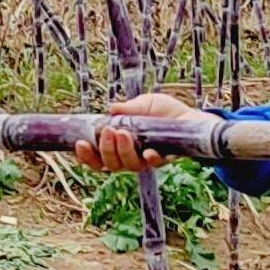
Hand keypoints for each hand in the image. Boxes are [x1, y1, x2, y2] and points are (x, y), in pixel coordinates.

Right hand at [81, 91, 205, 177]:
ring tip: (124, 133)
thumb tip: (111, 109)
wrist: (189, 115)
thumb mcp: (144, 104)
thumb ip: (127, 108)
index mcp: (118, 145)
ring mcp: (145, 160)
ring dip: (122, 151)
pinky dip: (150, 159)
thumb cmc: (163, 111)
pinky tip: (148, 152)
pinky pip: (153, 164)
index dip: (86, 156)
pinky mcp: (163, 159)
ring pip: (128, 166)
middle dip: (106, 149)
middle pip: (110, 164)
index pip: (97, 157)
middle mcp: (129, 156)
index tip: (80, 143)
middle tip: (108, 131)